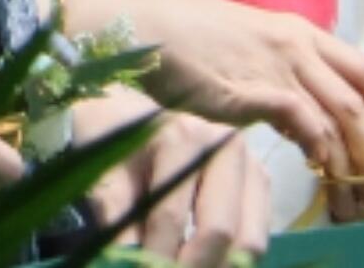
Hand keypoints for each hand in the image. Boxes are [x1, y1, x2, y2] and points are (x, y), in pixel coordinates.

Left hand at [80, 90, 269, 264]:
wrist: (131, 110)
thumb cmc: (114, 137)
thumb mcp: (103, 169)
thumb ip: (114, 214)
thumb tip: (127, 261)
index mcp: (182, 135)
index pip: (171, 215)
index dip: (153, 259)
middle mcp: (224, 143)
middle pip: (219, 230)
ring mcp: (248, 161)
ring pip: (248, 241)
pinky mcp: (260, 180)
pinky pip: (257, 238)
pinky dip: (233, 262)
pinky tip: (203, 263)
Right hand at [141, 0, 363, 204]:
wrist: (144, 26)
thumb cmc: (191, 41)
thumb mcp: (252, 53)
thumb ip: (283, 80)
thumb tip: (307, 125)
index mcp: (299, 30)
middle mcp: (295, 42)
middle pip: (362, 93)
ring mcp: (275, 62)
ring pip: (341, 110)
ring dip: (356, 156)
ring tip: (357, 190)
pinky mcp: (251, 86)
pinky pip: (303, 119)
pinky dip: (319, 145)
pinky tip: (316, 165)